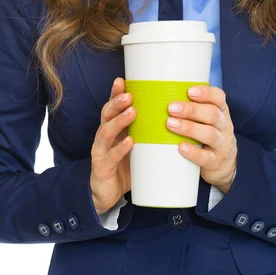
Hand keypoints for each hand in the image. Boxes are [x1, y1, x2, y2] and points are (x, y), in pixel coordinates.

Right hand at [90, 77, 134, 215]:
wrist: (107, 194)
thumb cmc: (124, 166)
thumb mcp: (135, 146)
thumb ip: (147, 133)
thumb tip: (174, 118)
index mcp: (112, 128)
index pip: (112, 107)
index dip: (115, 93)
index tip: (122, 80)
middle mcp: (104, 135)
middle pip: (107, 114)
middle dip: (117, 103)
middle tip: (129, 95)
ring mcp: (101, 150)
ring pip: (107, 131)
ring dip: (119, 120)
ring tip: (132, 111)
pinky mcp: (102, 167)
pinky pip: (111, 156)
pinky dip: (120, 148)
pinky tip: (130, 142)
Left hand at [166, 85, 237, 191]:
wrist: (223, 165)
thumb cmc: (205, 133)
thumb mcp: (204, 119)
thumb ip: (188, 107)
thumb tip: (155, 95)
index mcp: (220, 111)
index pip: (219, 97)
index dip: (206, 93)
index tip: (189, 91)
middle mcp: (224, 126)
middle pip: (212, 114)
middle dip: (191, 110)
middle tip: (171, 108)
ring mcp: (222, 145)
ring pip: (210, 134)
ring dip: (189, 128)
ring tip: (170, 124)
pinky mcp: (215, 162)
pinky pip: (206, 157)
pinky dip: (193, 152)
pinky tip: (181, 147)